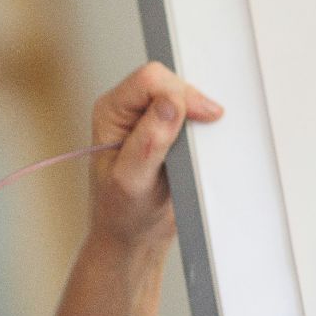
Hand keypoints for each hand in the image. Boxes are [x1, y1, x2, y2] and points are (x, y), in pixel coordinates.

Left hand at [87, 61, 221, 252]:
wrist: (133, 235)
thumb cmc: (122, 212)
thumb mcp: (132, 182)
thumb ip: (148, 142)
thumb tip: (169, 105)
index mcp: (111, 112)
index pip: (149, 80)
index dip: (179, 93)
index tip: (203, 116)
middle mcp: (127, 109)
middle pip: (169, 81)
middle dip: (190, 102)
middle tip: (204, 132)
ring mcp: (148, 118)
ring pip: (183, 94)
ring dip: (197, 114)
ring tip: (198, 144)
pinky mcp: (167, 129)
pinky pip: (190, 113)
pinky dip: (201, 126)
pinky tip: (201, 145)